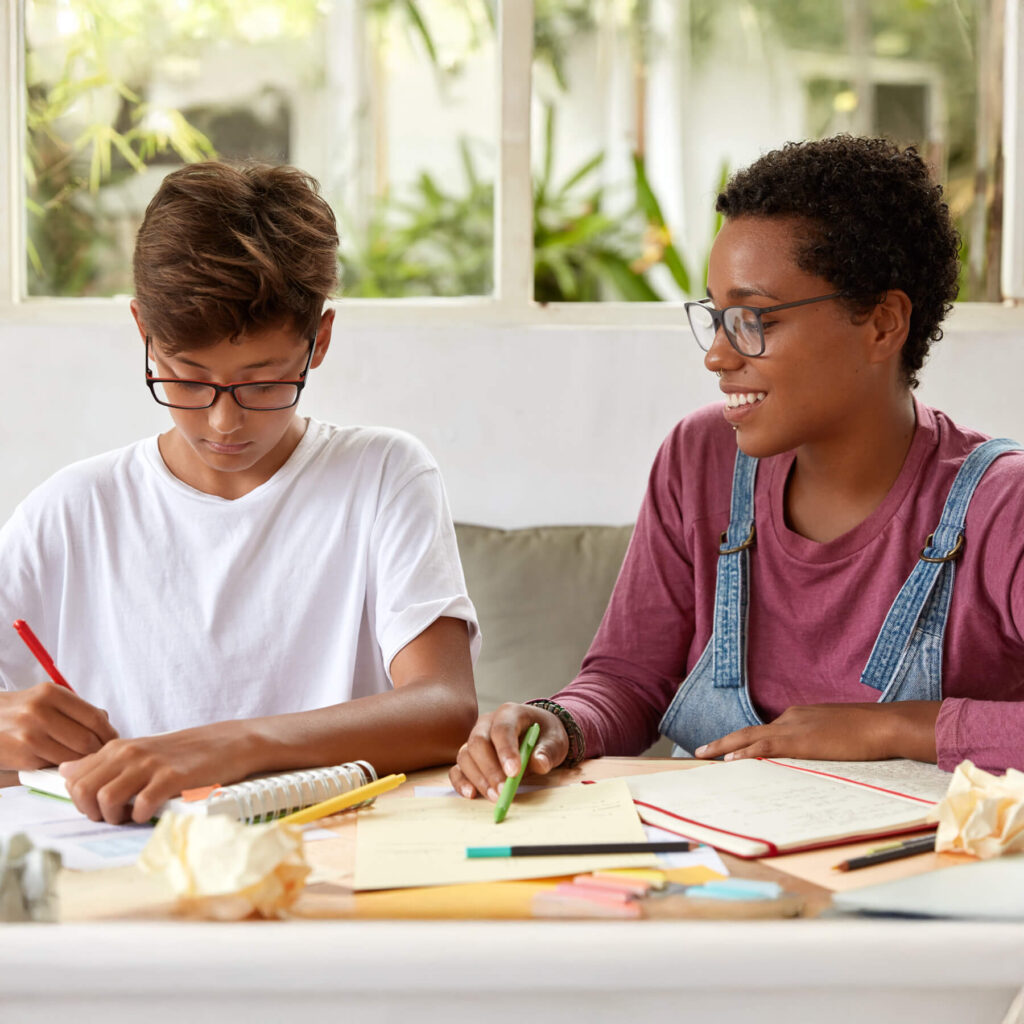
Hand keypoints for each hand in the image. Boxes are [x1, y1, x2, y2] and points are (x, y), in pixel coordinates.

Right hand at [0, 683, 117, 768]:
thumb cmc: (20, 712)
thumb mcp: (46, 699)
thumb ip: (75, 709)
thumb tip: (106, 721)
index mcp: (52, 693)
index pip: (94, 718)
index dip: (109, 733)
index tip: (112, 741)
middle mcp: (40, 711)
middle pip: (87, 739)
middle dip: (98, 751)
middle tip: (100, 755)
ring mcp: (30, 734)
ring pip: (73, 756)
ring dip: (81, 762)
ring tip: (82, 761)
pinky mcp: (22, 755)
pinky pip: (54, 766)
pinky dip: (61, 768)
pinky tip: (60, 765)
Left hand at [59, 722, 255, 823]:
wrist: (229, 743)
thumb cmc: (185, 752)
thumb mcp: (140, 749)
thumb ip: (104, 761)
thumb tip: (66, 771)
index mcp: (118, 747)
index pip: (73, 777)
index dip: (78, 800)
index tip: (97, 807)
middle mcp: (129, 753)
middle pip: (82, 789)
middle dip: (91, 812)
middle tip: (111, 816)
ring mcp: (150, 765)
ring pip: (105, 798)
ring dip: (113, 817)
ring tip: (130, 817)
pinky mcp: (172, 778)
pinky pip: (140, 805)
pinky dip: (140, 817)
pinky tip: (151, 813)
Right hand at [449, 702, 568, 800]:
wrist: (538, 736)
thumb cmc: (545, 736)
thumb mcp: (555, 741)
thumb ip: (548, 751)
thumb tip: (539, 763)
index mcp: (509, 713)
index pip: (502, 729)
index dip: (506, 751)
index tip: (514, 773)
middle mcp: (487, 723)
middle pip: (478, 742)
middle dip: (490, 769)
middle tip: (504, 790)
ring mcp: (475, 739)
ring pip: (466, 756)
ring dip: (479, 779)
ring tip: (496, 797)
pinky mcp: (469, 757)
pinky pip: (457, 768)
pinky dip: (461, 782)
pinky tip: (471, 794)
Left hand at [694, 701, 940, 762]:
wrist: (883, 725)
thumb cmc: (870, 731)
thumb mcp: (840, 733)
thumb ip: (824, 740)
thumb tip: (819, 752)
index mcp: (801, 715)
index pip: (767, 730)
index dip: (746, 743)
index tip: (731, 751)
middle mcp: (791, 717)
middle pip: (750, 731)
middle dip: (724, 742)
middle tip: (701, 751)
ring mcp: (793, 727)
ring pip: (749, 737)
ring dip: (724, 747)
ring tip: (703, 755)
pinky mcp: (798, 741)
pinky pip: (763, 747)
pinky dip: (744, 753)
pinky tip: (729, 761)